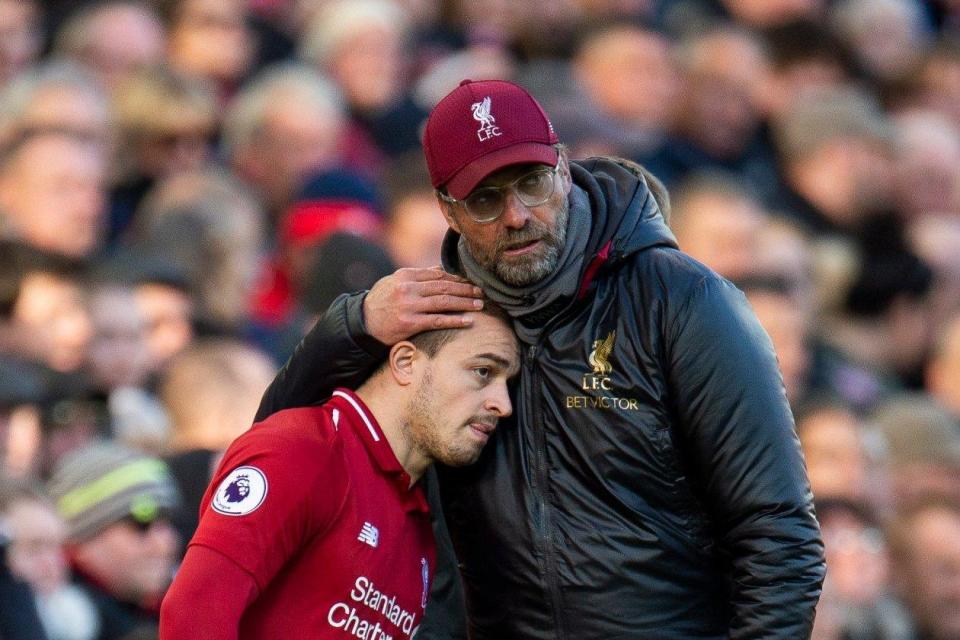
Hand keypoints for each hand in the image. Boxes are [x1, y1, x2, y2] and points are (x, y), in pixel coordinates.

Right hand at [364, 267, 483, 344]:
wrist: (363, 323)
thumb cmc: (382, 302)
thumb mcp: (395, 282)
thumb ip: (417, 276)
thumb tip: (440, 270)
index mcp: (406, 275)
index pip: (438, 275)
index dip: (457, 279)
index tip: (471, 282)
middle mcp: (408, 288)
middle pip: (444, 287)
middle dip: (465, 290)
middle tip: (481, 292)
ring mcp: (409, 306)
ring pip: (443, 303)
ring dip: (464, 303)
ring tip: (479, 305)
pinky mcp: (410, 323)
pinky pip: (437, 321)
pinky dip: (454, 320)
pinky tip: (468, 321)